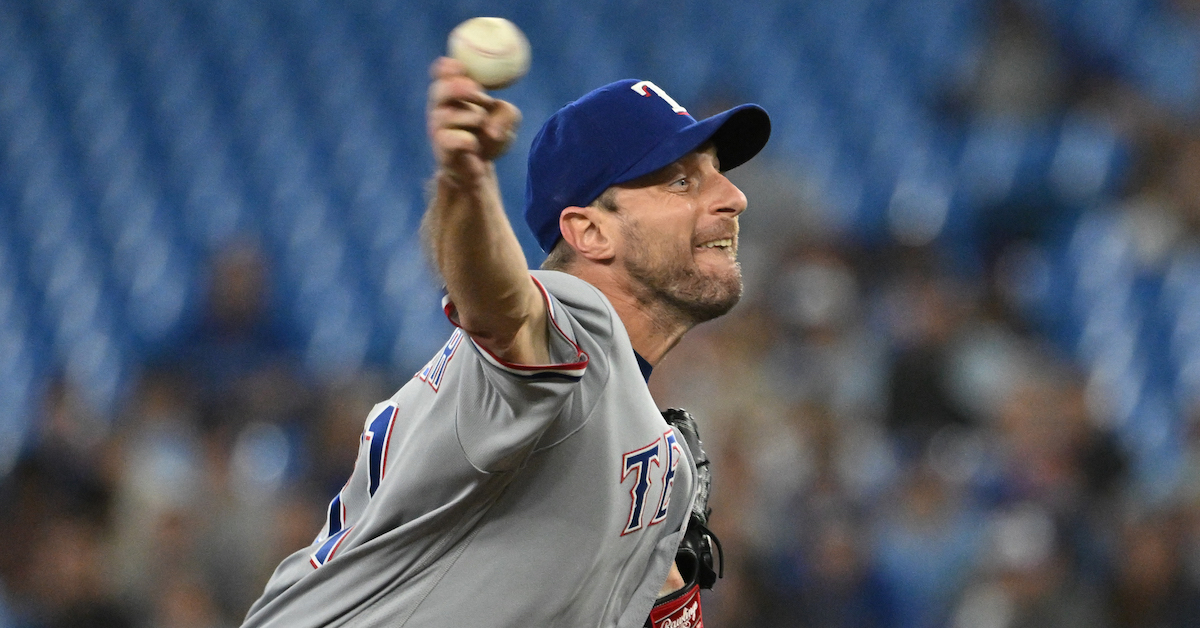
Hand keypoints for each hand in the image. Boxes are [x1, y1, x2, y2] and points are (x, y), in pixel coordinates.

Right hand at [427, 57, 521, 183]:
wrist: (479, 170)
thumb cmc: (490, 137)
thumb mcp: (507, 120)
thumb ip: (506, 113)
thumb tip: (492, 126)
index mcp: (453, 95)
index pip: (442, 74)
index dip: (448, 68)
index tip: (460, 66)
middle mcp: (440, 109)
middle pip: (438, 90)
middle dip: (455, 87)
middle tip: (474, 89)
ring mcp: (437, 129)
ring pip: (450, 115)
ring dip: (473, 118)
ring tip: (482, 126)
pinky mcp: (441, 149)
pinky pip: (455, 139)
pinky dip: (469, 141)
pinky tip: (474, 146)